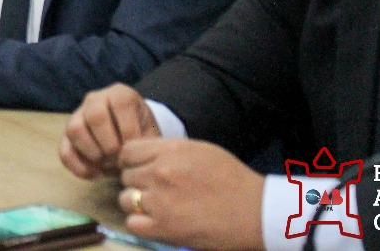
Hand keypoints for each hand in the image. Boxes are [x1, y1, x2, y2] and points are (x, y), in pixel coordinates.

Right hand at [60, 83, 160, 178]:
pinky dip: (78, 166)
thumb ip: (144, 143)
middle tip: (120, 159)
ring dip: (92, 153)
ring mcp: (78, 115)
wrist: (130, 138)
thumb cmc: (141, 133)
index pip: (120, 105)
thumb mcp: (149, 133)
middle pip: (95, 116)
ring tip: (107, 166)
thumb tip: (130, 156)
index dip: (129, 131)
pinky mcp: (67, 135)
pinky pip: (64, 150)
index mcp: (120, 94)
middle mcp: (96, 99)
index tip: (136, 150)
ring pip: (75, 129)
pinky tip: (95, 174)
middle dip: (109, 144)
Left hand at [115, 138, 264, 250]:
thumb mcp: (199, 150)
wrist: (254, 212)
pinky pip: (132, 223)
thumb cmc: (232, 179)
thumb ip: (168, 150)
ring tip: (156, 206)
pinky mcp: (163, 228)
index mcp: (169, 150)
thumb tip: (145, 155)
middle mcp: (159, 173)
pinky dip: (140, 223)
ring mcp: (159, 201)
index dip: (131, 160)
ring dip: (137, 203)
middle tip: (155, 190)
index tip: (140, 168)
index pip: (127, 151)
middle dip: (137, 182)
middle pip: (126, 175)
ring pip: (125, 199)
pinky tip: (156, 221)